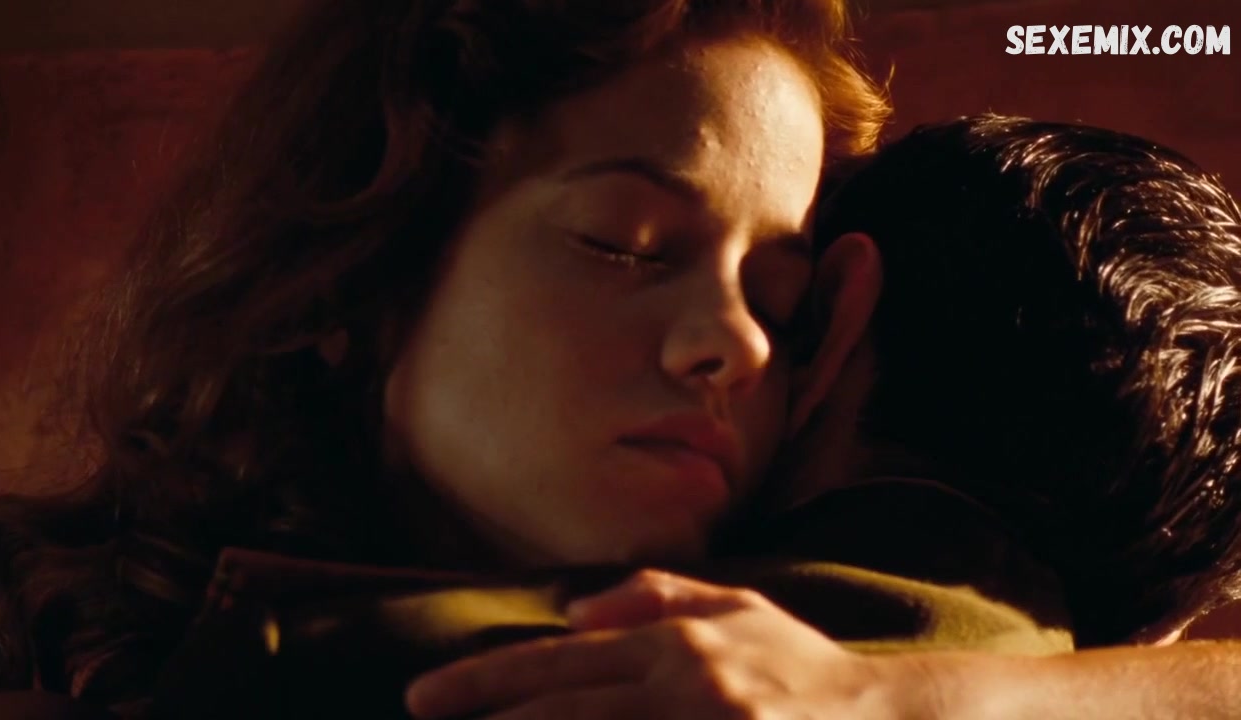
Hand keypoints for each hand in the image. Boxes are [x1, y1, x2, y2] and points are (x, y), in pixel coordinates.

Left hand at [404, 569, 934, 718]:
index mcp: (678, 641)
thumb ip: (654, 596)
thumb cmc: (803, 665)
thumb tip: (569, 610)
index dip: (486, 681)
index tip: (424, 701)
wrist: (889, 718)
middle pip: (562, 709)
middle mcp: (685, 682)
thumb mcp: (739, 608)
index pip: (560, 661)